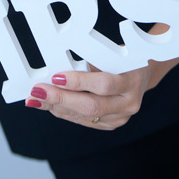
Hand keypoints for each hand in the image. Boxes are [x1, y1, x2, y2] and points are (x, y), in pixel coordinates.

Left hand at [25, 64, 158, 129]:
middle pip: (91, 105)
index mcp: (131, 82)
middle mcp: (128, 104)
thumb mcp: (113, 54)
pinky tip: (50, 105)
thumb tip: (59, 66)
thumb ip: (91, 61)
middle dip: (60, 98)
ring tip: (36, 99)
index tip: (56, 77)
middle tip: (38, 91)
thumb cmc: (124, 58)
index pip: (103, 84)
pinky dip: (65, 112)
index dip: (78, 82)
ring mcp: (120, 118)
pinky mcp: (111, 125)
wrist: (142, 74)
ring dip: (57, 107)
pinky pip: (84, 121)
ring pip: (84, 116)